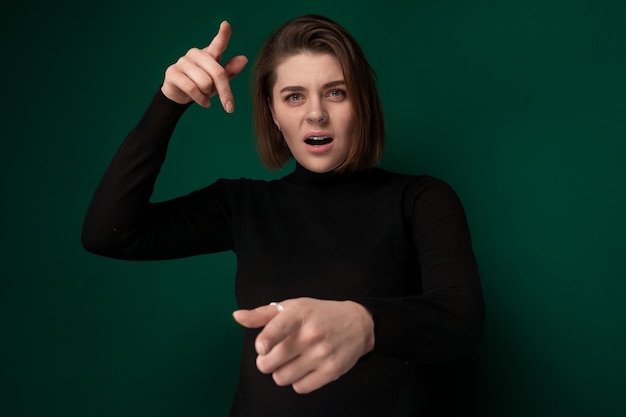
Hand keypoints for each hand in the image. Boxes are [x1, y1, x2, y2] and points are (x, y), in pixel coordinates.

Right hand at [161, 21, 247, 110]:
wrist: (181, 96)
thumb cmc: (203, 85)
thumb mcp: (218, 81)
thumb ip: (230, 71)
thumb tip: (244, 59)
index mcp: (209, 54)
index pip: (218, 43)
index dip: (223, 34)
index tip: (226, 24)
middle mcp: (196, 54)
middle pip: (217, 72)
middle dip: (225, 92)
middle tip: (229, 107)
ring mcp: (183, 62)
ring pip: (205, 82)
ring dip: (208, 94)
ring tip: (206, 96)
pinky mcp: (172, 72)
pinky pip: (192, 89)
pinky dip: (201, 99)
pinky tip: (204, 102)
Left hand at [232, 297, 374, 393]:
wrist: (358, 324)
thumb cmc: (319, 314)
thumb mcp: (292, 307)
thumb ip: (262, 314)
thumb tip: (236, 316)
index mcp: (299, 314)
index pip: (277, 329)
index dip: (265, 341)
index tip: (262, 347)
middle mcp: (311, 334)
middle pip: (270, 362)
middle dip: (266, 361)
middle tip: (274, 354)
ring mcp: (322, 353)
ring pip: (282, 378)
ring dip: (281, 372)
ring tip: (291, 361)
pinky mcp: (331, 371)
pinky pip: (300, 388)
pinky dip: (298, 381)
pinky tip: (305, 368)